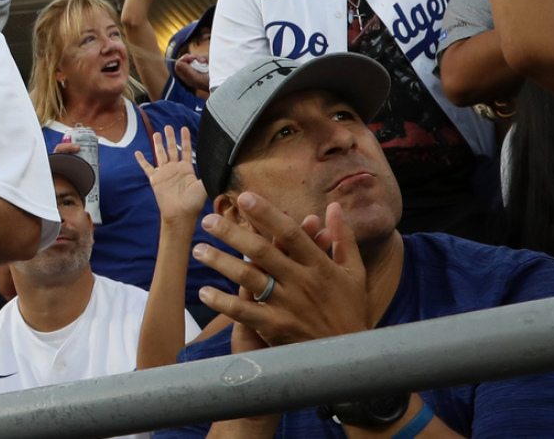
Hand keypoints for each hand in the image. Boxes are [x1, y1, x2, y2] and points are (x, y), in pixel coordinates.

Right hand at [134, 126, 205, 226]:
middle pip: (172, 149)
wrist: (180, 214)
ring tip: (156, 133)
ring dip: (158, 144)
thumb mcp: (204, 186)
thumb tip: (221, 166)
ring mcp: (164, 173)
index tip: (184, 128)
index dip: (185, 139)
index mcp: (187, 169)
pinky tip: (137, 153)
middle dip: (170, 138)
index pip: (186, 150)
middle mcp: (175, 169)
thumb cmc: (194, 203)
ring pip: (160, 154)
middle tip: (168, 126)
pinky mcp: (155, 179)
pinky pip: (147, 167)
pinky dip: (142, 160)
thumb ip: (210, 175)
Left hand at [173, 54, 209, 92]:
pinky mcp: (207, 61)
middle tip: (192, 58)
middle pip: (186, 59)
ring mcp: (200, 66)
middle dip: (189, 57)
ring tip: (204, 62)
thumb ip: (186, 70)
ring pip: (194, 56)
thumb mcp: (196, 78)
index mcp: (188, 77)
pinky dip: (204, 57)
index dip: (180, 61)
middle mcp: (193, 71)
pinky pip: (202, 55)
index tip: (185, 59)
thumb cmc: (209, 83)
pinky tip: (208, 61)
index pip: (178, 67)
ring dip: (199, 57)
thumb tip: (178, 62)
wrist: (224, 81)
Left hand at [194, 195, 370, 346]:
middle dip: (233, 233)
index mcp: (319, 265)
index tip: (244, 197)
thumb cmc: (350, 310)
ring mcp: (287, 305)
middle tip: (208, 220)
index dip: (267, 214)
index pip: (290, 233)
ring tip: (199, 249)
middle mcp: (302, 282)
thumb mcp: (354, 273)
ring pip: (249, 278)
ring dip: (221, 262)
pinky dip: (223, 302)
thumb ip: (343, 238)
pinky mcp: (276, 328)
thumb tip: (333, 206)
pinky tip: (205, 292)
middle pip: (262, 252)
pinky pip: (244, 312)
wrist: (348, 355)